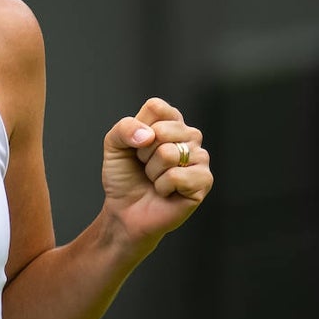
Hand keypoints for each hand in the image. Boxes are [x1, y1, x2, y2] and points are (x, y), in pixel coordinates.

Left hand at [100, 97, 212, 243]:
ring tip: (155, 179)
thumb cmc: (124, 176)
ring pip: (168, 153)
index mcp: (170, 122)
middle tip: (145, 166)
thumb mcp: (114, 145)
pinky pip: (177, 175)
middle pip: (162, 130)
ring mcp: (200, 157)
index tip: (135, 146)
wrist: (125, 211)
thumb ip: (124, 128)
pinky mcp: (204, 180)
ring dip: (152, 171)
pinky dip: (162, 186)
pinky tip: (165, 192)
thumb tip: (149, 135)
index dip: (137, 128)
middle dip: (143, 153)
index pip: (156, 107)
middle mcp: (189, 136)